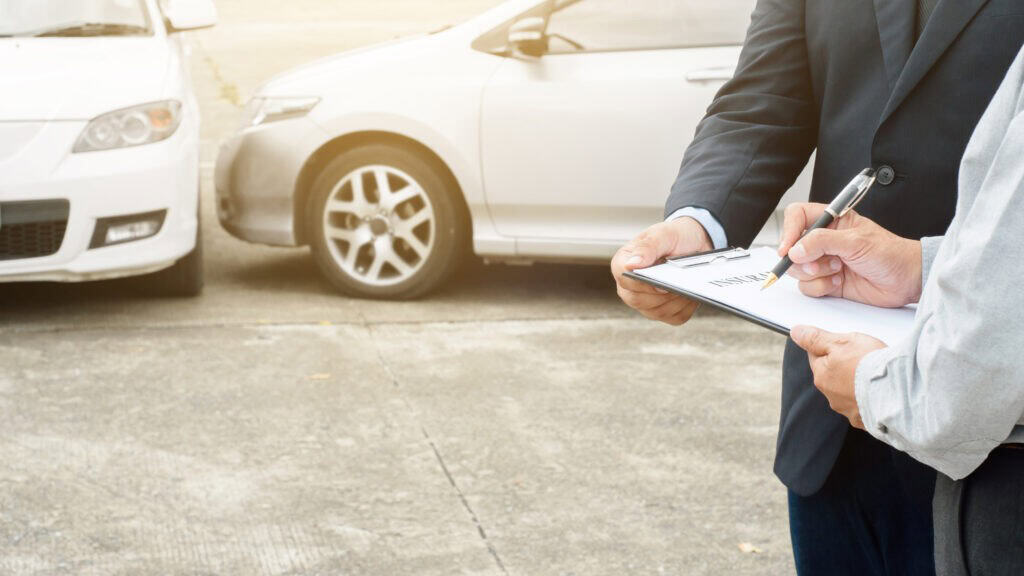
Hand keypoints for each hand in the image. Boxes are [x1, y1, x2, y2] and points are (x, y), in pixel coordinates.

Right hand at [611, 217, 713, 324]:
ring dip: (676, 299)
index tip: (660, 280)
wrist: (695, 244)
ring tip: (687, 282)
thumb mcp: (663, 235)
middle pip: (637, 300)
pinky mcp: (663, 312)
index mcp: (623, 264)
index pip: (623, 279)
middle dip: (662, 292)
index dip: (641, 282)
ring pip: (657, 311)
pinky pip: (674, 317)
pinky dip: (687, 306)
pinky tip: (691, 292)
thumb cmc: (675, 237)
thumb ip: (647, 248)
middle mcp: (629, 287)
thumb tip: (630, 265)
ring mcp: (645, 302)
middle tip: (679, 278)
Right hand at [779, 203, 922, 306]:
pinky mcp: (826, 282)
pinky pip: (807, 287)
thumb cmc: (891, 254)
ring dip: (815, 274)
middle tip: (820, 263)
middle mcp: (824, 240)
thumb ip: (822, 242)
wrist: (906, 281)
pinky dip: (821, 287)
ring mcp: (823, 262)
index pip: (797, 216)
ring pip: (797, 270)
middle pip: (792, 247)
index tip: (788, 248)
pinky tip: (838, 283)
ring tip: (837, 271)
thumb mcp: (856, 242)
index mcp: (832, 221)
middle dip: (803, 259)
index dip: (789, 230)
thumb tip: (795, 249)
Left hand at [790, 325, 885, 429]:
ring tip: (875, 374)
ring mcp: (848, 410)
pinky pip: (864, 406)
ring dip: (857, 384)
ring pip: (848, 391)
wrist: (899, 393)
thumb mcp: (842, 342)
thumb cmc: (871, 365)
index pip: (816, 356)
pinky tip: (881, 391)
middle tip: (864, 357)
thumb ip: (816, 338)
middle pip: (832, 375)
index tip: (844, 344)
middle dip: (844, 365)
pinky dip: (870, 399)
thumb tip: (796, 333)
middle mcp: (831, 396)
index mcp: (822, 375)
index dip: (830, 346)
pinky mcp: (865, 421)